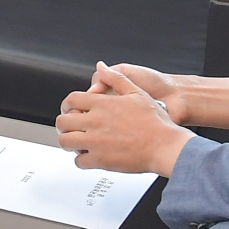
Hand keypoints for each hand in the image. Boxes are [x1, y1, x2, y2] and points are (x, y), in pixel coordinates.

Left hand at [57, 63, 193, 175]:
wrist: (166, 146)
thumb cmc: (156, 122)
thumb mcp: (137, 93)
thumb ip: (116, 78)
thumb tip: (101, 67)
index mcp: (102, 105)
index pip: (71, 100)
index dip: (67, 105)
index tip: (70, 110)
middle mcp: (95, 122)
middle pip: (63, 121)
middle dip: (64, 124)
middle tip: (70, 128)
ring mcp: (95, 141)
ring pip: (66, 141)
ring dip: (69, 142)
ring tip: (76, 142)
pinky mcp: (100, 160)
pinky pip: (78, 161)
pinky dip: (81, 159)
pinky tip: (89, 157)